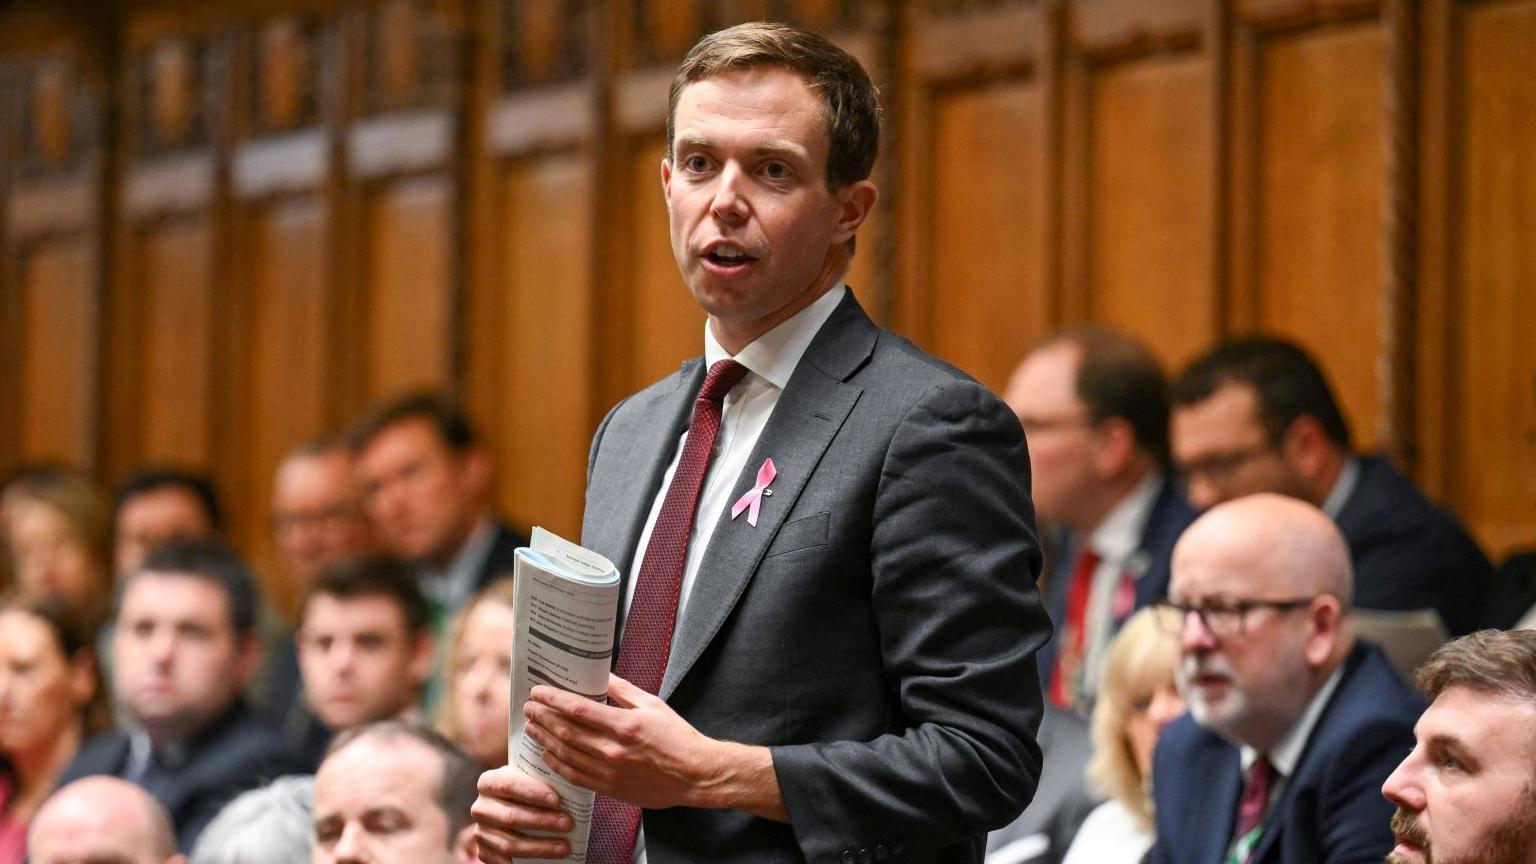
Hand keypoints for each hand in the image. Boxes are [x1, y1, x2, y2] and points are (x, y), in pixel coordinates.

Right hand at [471, 766, 575, 862]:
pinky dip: (528, 862)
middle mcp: (481, 807)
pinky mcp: (485, 853)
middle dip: (541, 821)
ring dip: (540, 847)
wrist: (513, 811)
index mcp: (489, 782)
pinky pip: (505, 862)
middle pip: (510, 817)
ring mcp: (481, 832)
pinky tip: (548, 861)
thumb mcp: (531, 781)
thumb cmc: (529, 792)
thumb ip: (542, 780)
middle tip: (568, 824)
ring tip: (565, 847)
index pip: (509, 784)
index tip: (558, 800)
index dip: (532, 792)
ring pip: (509, 844)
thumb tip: (570, 786)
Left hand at [524, 673, 719, 809]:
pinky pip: (576, 776)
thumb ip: (623, 691)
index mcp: (625, 725)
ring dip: (545, 739)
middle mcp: (614, 749)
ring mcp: (611, 771)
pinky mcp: (611, 788)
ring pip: (567, 754)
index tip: (538, 692)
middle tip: (528, 707)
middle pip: (567, 731)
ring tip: (531, 728)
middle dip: (543, 717)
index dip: (554, 700)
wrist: (695, 775)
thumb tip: (601, 674)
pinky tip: (547, 754)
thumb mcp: (653, 705)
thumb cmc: (678, 738)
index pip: (579, 709)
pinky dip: (557, 765)